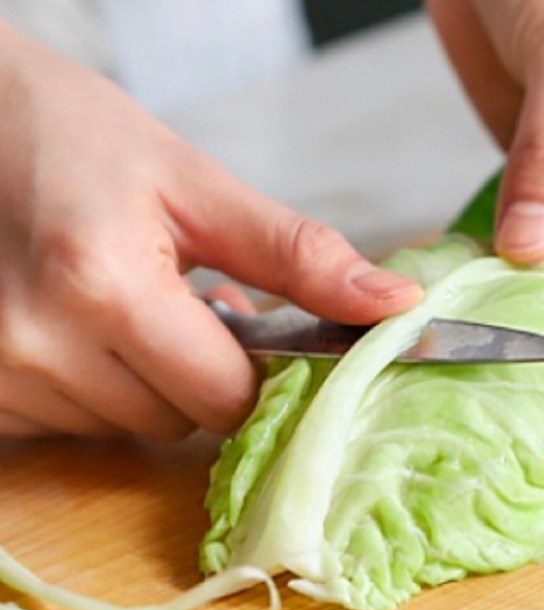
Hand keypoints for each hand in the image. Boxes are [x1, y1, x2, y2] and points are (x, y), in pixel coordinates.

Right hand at [0, 21, 421, 438]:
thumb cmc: (78, 139)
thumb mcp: (196, 186)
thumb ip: (299, 256)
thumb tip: (395, 307)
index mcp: (103, 284)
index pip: (226, 397)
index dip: (252, 369)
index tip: (243, 322)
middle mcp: (38, 344)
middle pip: (178, 420)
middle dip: (197, 371)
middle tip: (174, 297)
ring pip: (126, 426)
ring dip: (142, 378)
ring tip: (118, 301)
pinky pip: (71, 424)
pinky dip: (90, 387)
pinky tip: (76, 327)